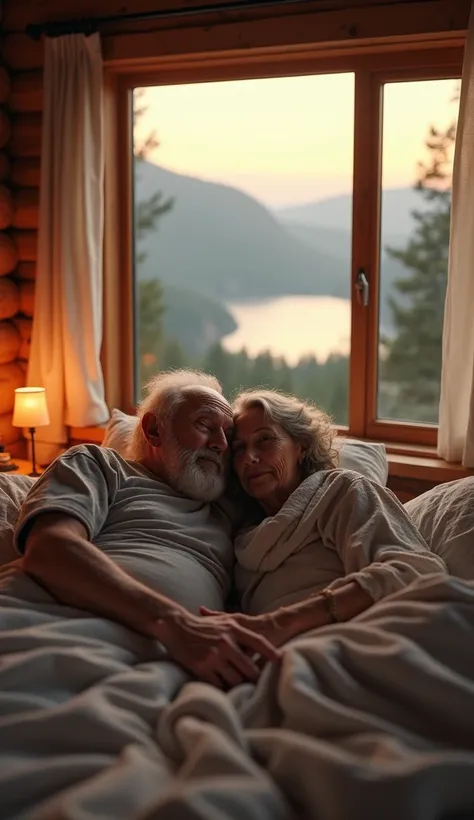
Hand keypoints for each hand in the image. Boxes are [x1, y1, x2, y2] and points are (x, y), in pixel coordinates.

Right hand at [151, 610, 280, 688]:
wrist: (176, 626)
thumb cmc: (202, 626)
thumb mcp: (224, 622)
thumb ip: (240, 632)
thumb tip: (258, 645)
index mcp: (233, 629)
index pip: (259, 643)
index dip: (271, 654)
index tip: (281, 662)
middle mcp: (226, 643)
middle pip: (249, 668)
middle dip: (254, 679)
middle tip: (259, 687)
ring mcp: (214, 656)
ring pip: (235, 679)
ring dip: (238, 686)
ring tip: (243, 692)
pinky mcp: (201, 667)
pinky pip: (218, 684)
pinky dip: (222, 688)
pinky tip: (225, 691)